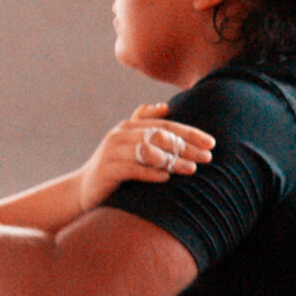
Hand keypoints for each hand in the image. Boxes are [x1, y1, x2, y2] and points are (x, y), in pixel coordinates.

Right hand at [77, 102, 215, 210]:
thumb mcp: (127, 143)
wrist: (84, 189)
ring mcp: (112, 152)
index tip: (211, 143)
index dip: (189, 133)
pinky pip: (133, 169)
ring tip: (192, 169)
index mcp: (129, 127)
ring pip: (148, 152)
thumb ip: (142, 124)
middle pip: (159, 137)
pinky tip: (166, 177)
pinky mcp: (107, 170)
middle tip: (207, 158)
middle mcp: (120, 135)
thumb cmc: (114, 166)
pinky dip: (151, 172)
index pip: (165, 126)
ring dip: (172, 160)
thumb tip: (164, 106)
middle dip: (185, 147)